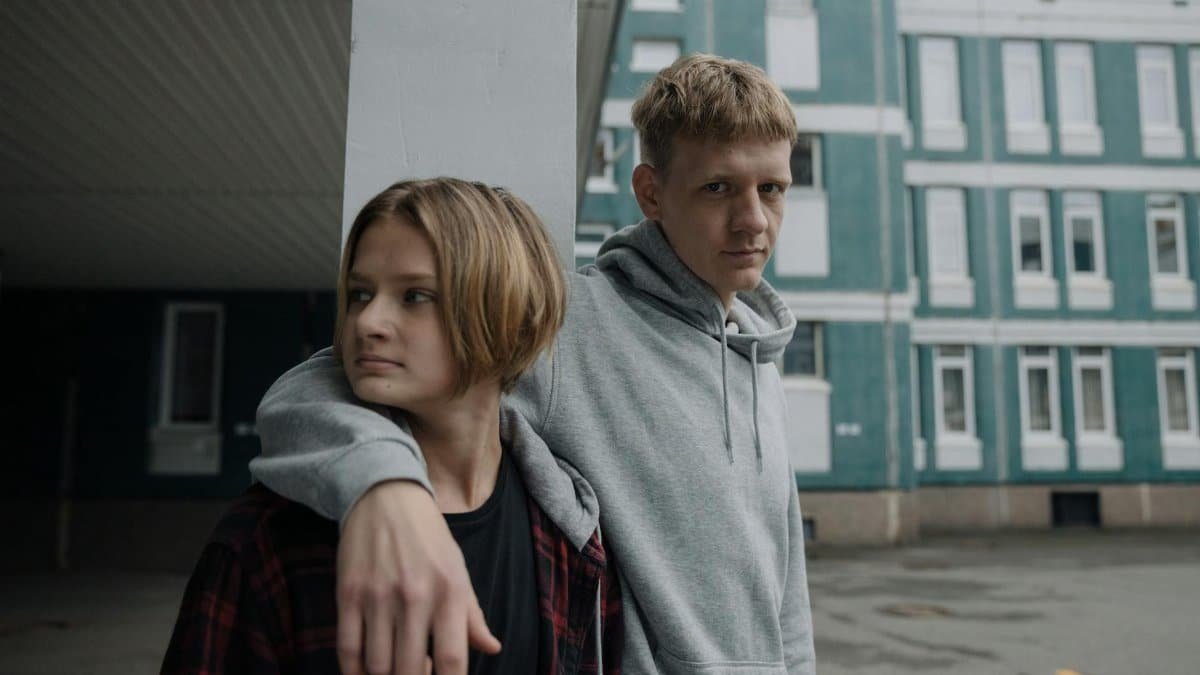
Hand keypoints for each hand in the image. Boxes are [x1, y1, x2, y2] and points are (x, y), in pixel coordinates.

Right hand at [336, 480, 500, 674]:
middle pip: (410, 671)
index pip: (452, 661)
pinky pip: (347, 650)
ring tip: (395, 667)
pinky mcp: (348, 594)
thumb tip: (492, 648)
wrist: (386, 496)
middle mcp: (415, 596)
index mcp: (450, 592)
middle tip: (417, 673)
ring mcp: (379, 596)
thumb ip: (472, 615)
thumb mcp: (458, 570)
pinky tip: (365, 670)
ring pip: (378, 666)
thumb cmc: (429, 538)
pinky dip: (354, 671)